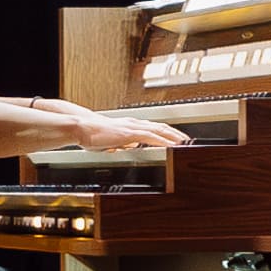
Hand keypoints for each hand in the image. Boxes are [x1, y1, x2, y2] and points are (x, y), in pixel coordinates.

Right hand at [65, 109, 190, 153]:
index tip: (178, 139)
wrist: (81, 128)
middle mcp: (134, 123)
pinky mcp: (129, 133)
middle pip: (162, 127)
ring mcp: (132, 127)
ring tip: (185, 144)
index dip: (168, 133)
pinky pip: (150, 137)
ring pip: (159, 130)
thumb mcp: (111, 141)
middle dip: (177, 134)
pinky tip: (170, 146)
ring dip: (174, 137)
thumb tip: (130, 146)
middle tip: (189, 141)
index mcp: (130, 125)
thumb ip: (122, 143)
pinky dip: (163, 141)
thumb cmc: (91, 135)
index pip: (154, 128)